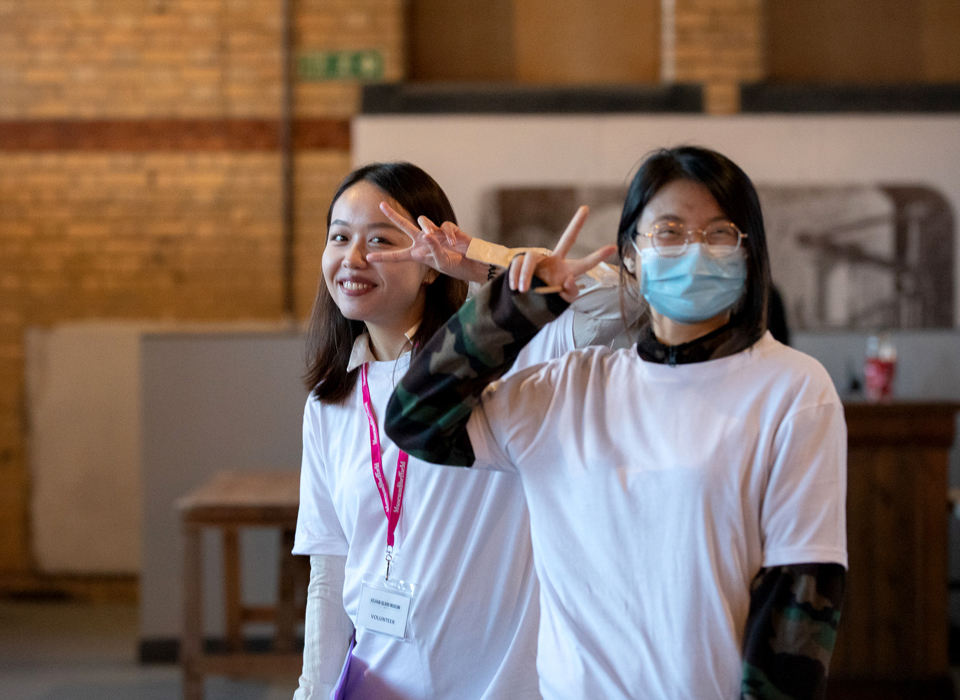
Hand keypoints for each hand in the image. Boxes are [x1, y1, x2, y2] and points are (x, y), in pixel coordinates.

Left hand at [366, 202, 488, 282]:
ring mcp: (435, 234)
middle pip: (404, 225)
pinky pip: (444, 226)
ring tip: (432, 236)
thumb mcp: (440, 263)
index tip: (368, 259)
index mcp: (417, 254)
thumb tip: (428, 234)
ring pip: (424, 221)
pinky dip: (448, 234)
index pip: (397, 255)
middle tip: (381, 205)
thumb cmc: (455, 267)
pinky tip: (454, 243)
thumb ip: (432, 249)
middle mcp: (423, 241)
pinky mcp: (447, 230)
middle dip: (393, 215)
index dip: (383, 257)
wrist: (472, 263)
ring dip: (427, 227)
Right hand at [508, 206, 616, 302]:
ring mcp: (539, 260)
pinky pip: (517, 263)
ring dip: (526, 274)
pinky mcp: (522, 261)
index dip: (598, 256)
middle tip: (586, 209)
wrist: (524, 306)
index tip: (613, 247)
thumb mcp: (562, 302)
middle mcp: (555, 261)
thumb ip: (570, 292)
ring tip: (523, 289)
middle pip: (567, 239)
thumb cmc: (545, 302)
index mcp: (567, 271)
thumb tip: (568, 278)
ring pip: (532, 257)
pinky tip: (514, 287)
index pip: (585, 264)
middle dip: (577, 224)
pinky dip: (515, 275)